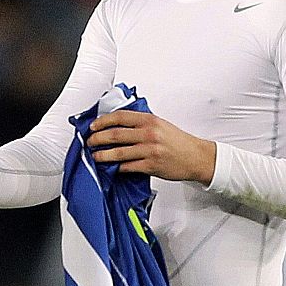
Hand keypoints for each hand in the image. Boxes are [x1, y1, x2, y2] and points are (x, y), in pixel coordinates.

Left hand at [86, 109, 216, 184]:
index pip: (120, 117)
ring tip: (95, 156)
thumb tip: (118, 124)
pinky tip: (111, 168)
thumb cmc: (178, 141)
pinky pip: (127, 167)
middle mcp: (149, 134)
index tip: (93, 126)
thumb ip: (141, 123)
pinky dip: (117, 168)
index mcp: (150, 120)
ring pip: (118, 153)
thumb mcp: (160, 124)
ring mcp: (149, 150)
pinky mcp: (150, 166)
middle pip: (115, 135)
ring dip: (102, 155)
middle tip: (90, 142)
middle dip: (97, 139)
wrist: (195, 157)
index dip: (103, 121)